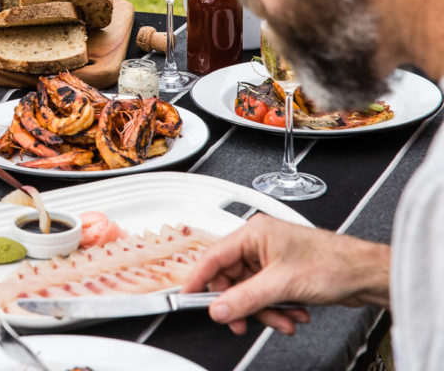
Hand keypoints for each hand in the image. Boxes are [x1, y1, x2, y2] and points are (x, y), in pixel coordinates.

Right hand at [180, 214, 389, 334]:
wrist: (367, 275)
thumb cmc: (334, 263)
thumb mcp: (282, 284)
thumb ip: (245, 298)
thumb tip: (219, 308)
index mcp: (254, 233)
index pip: (214, 256)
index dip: (199, 278)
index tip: (188, 297)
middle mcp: (260, 244)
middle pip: (231, 278)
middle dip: (242, 304)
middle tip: (242, 321)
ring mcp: (272, 259)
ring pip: (250, 291)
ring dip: (265, 310)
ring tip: (283, 320)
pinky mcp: (283, 274)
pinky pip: (266, 295)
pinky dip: (277, 309)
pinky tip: (293, 315)